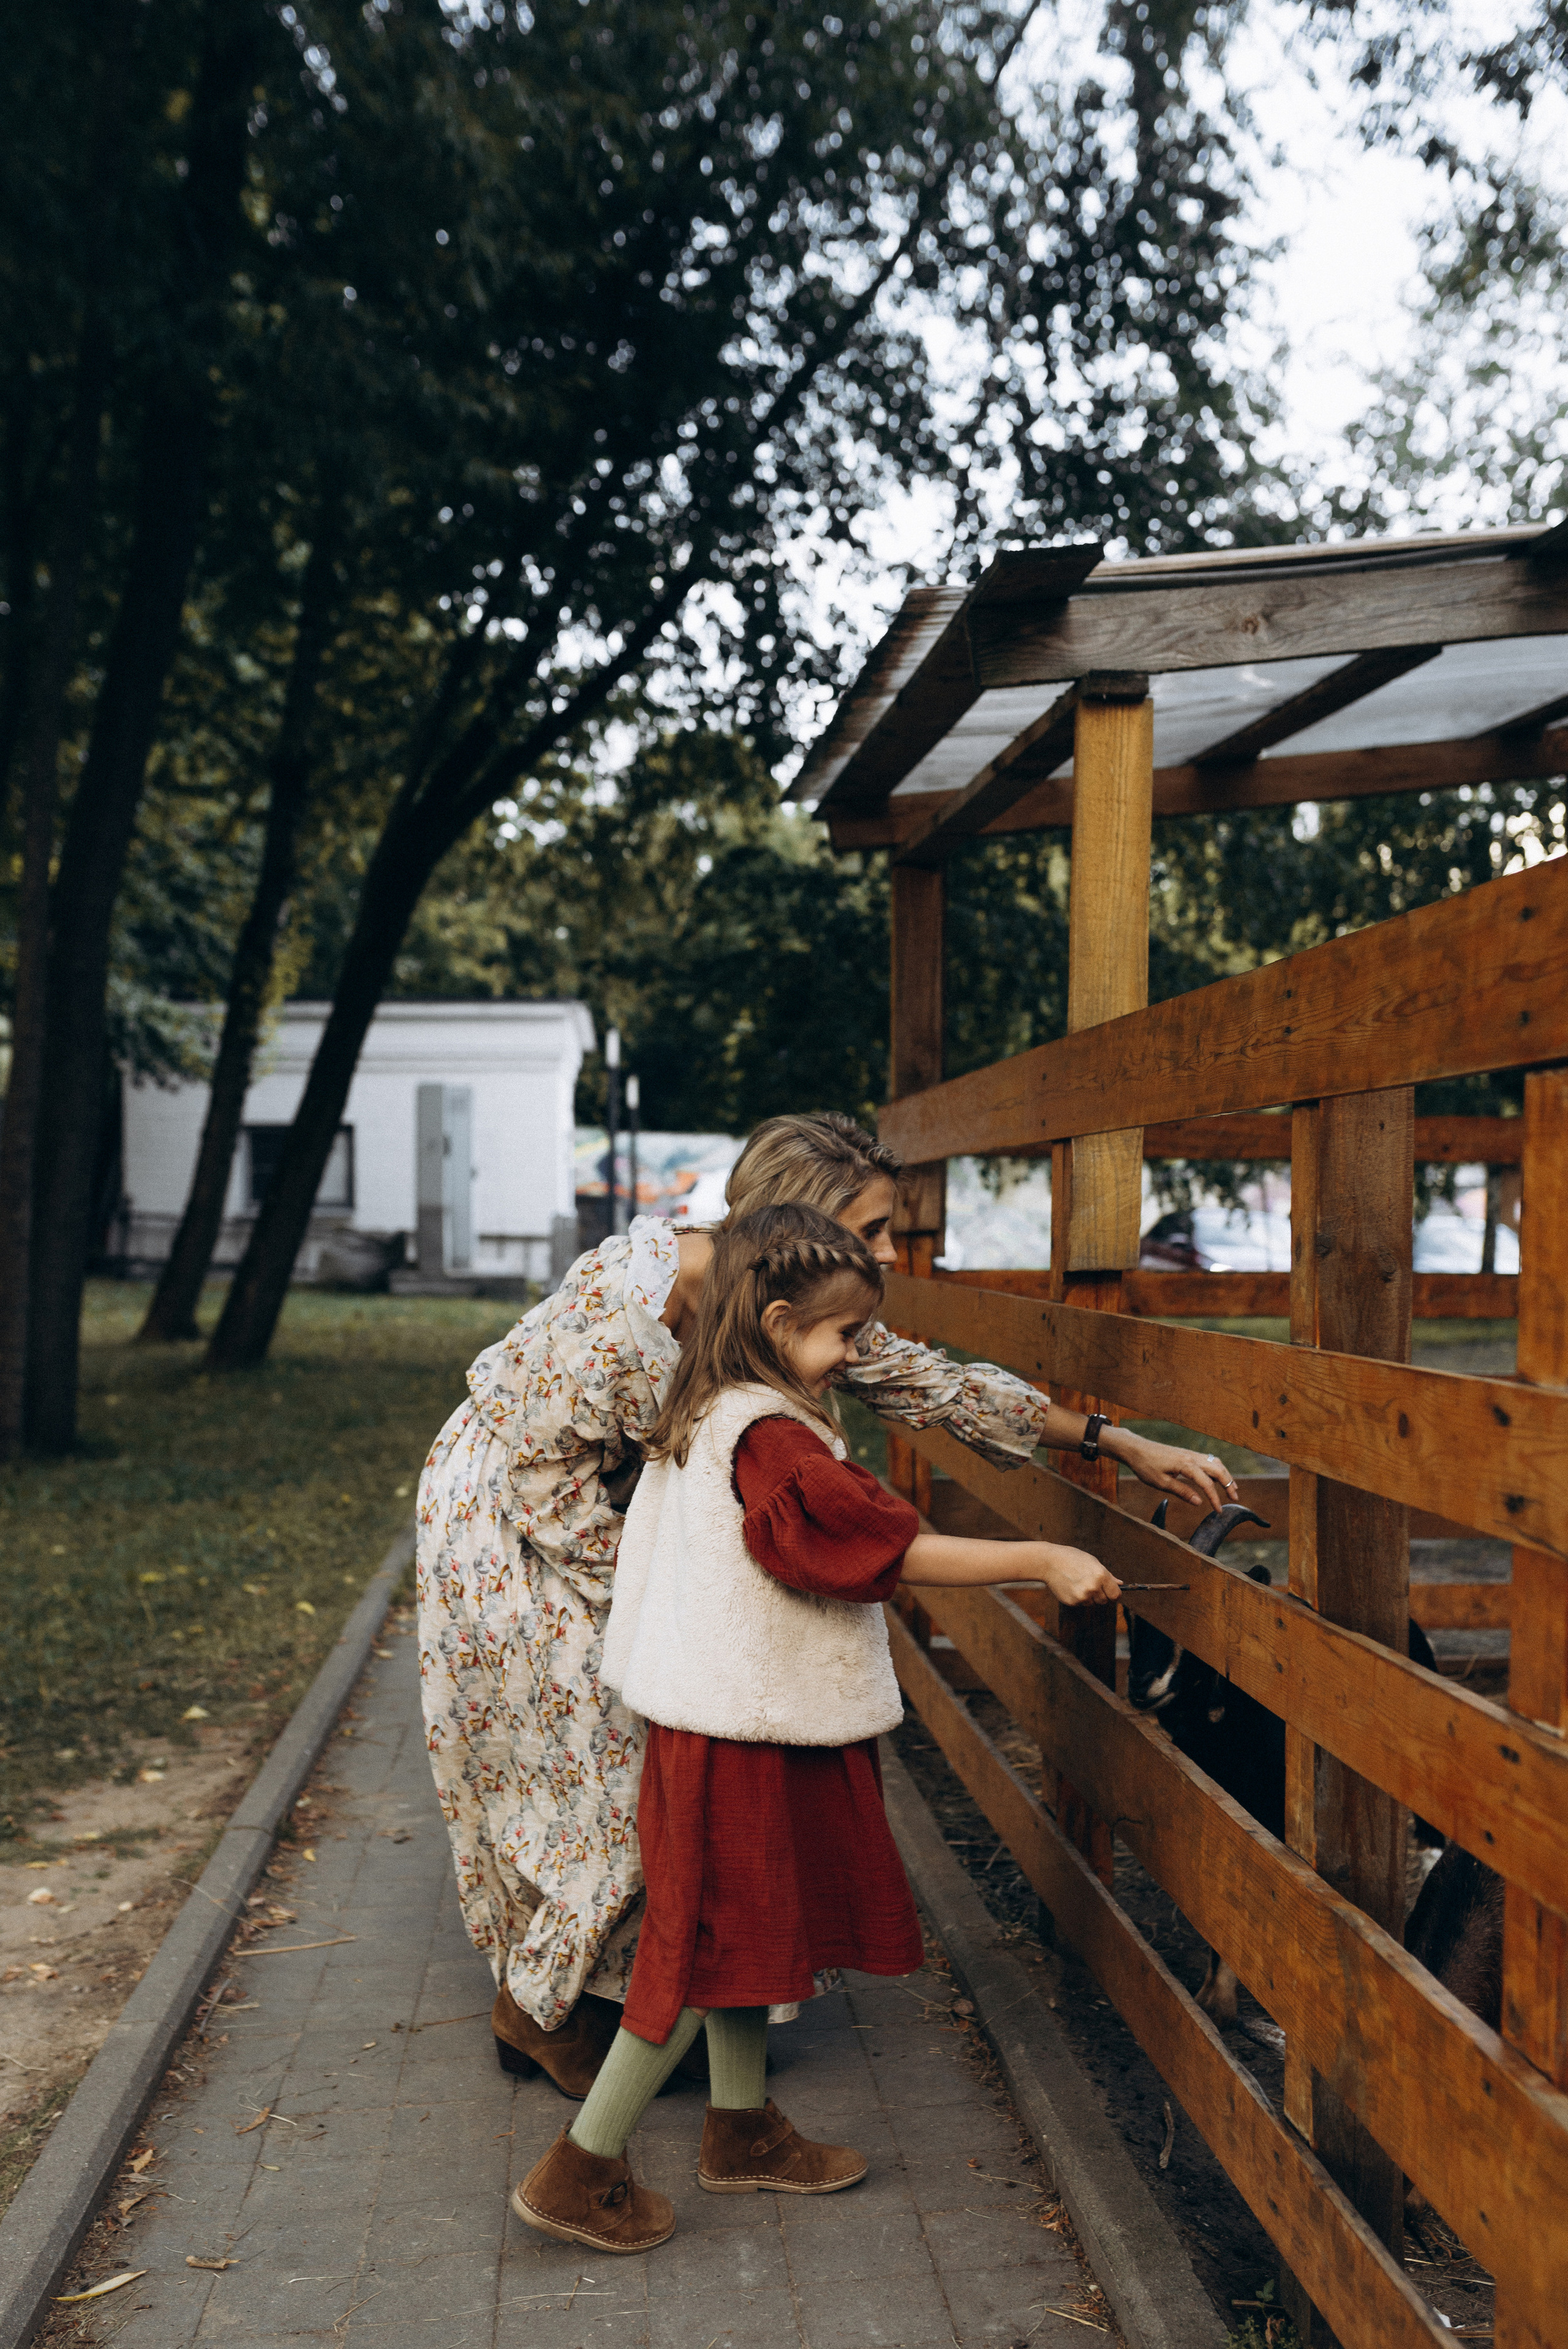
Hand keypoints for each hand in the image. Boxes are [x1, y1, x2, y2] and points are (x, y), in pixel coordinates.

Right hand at [1021, 1543, 1121, 1606]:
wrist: (1049, 1562)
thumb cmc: (1072, 1558)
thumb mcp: (1092, 1562)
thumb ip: (1107, 1575)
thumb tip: (1120, 1584)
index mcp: (1101, 1576)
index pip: (1116, 1595)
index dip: (1114, 1593)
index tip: (1110, 1591)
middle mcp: (1093, 1588)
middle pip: (1105, 1601)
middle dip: (1100, 1594)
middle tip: (1090, 1583)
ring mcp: (1082, 1596)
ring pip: (1092, 1603)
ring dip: (1089, 1596)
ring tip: (1078, 1582)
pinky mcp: (1073, 1602)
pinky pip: (1081, 1604)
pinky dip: (1078, 1598)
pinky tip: (1070, 1586)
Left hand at [1109, 1430, 1237, 1515]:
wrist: (1136, 1448)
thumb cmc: (1146, 1466)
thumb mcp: (1161, 1483)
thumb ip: (1182, 1492)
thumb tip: (1199, 1502)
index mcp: (1186, 1465)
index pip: (1207, 1484)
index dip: (1215, 1498)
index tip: (1218, 1511)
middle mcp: (1192, 1457)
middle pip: (1218, 1470)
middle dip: (1229, 1484)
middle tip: (1235, 1498)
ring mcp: (1190, 1453)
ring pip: (1215, 1462)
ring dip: (1225, 1475)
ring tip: (1232, 1488)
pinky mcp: (1187, 1453)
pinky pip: (1208, 1460)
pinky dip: (1217, 1469)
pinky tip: (1217, 1477)